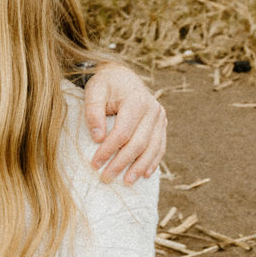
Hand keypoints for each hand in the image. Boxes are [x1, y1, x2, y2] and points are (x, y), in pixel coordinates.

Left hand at [83, 62, 166, 183]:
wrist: (122, 75)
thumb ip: (93, 112)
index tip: (95, 163)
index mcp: (136, 101)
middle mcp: (153, 110)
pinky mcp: (161, 124)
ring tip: (127, 181)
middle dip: (121, 163)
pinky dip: (153, 161)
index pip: (122, 132)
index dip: (108, 150)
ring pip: (152, 148)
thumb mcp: (94, 91)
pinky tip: (145, 174)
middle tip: (106, 178)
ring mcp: (160, 117)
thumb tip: (98, 138)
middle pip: (138, 143)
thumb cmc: (105, 83)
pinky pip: (160, 146)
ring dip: (139, 167)